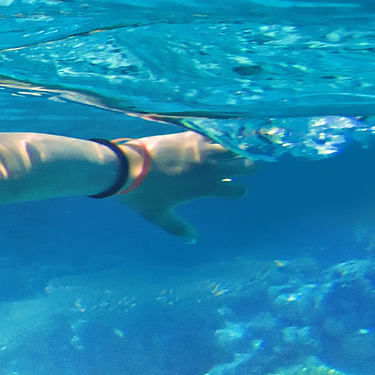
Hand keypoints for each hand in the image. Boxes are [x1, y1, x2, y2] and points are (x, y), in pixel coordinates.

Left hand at [114, 131, 257, 241]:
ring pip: (235, 146)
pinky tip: (216, 138)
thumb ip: (178, 228)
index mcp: (208, 187)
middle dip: (249, 168)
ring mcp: (203, 149)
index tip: (230, 189)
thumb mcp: (159, 216)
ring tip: (232, 152)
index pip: (238, 190)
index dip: (237, 191)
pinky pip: (214, 133)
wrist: (126, 167)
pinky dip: (218, 136)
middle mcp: (212, 167)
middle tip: (242, 168)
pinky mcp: (190, 135)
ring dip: (236, 150)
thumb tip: (192, 240)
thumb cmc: (143, 195)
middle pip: (247, 165)